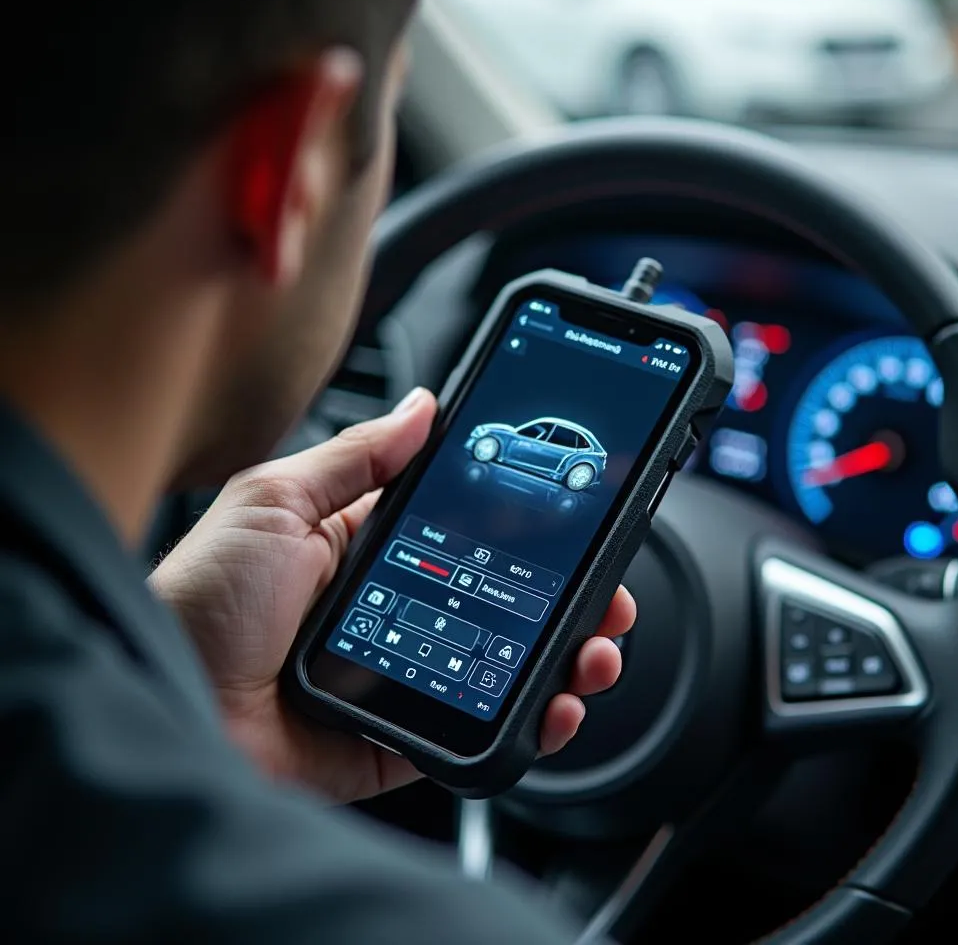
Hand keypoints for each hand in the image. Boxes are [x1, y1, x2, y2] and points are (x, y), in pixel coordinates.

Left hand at [149, 389, 635, 802]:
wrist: (166, 705)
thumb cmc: (202, 597)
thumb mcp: (276, 501)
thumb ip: (356, 456)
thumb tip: (424, 406)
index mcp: (366, 548)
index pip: (469, 531)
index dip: (527, 528)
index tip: (575, 522)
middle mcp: (394, 610)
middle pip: (502, 600)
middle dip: (566, 596)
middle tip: (606, 593)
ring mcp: (402, 673)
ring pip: (504, 664)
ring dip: (564, 655)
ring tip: (597, 648)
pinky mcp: (399, 736)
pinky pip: (475, 730)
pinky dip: (528, 722)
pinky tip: (557, 705)